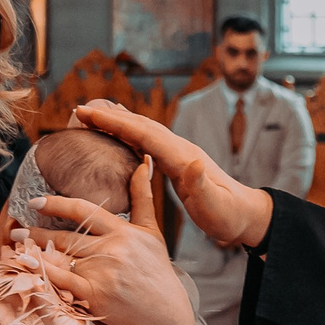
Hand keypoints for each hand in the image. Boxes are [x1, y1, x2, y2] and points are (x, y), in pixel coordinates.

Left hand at [23, 162, 197, 324]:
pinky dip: (40, 271)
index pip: (84, 211)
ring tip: (14, 245)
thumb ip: (143, 196)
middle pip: (66, 235)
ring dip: (34, 250)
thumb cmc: (156, 272)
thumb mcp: (152, 232)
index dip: (56, 204)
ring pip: (59, 257)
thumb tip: (144, 162)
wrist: (164, 316)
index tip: (35, 202)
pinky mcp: (93, 296)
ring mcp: (101, 273)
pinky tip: (23, 264)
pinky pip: (60, 280)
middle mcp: (111, 250)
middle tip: (16, 229)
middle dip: (37, 232)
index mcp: (123, 232)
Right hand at [71, 99, 274, 247]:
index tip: (88, 113)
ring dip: (117, 120)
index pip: (143, 133)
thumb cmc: (228, 215)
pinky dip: (129, 132)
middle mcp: (180, 149)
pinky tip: (118, 133)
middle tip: (78, 110)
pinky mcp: (177, 161)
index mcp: (182, 157)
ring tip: (91, 115)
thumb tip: (193, 162)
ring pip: (143, 129)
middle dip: (109, 116)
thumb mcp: (214, 205)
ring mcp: (179, 153)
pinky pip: (147, 141)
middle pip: (140, 125)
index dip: (114, 122)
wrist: (246, 215)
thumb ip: (202, 184)